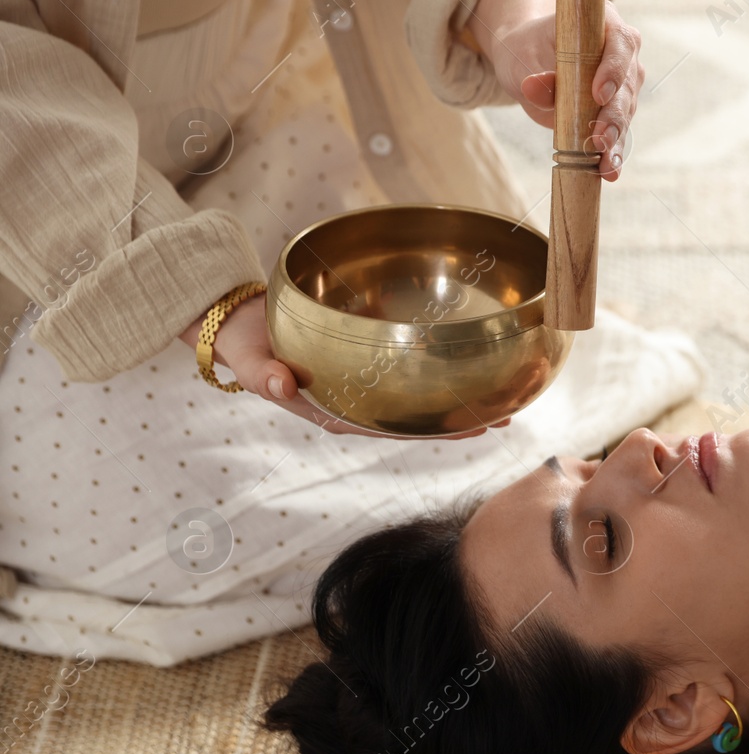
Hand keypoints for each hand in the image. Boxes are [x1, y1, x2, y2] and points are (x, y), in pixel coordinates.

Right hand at [178, 294, 507, 438]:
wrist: (239, 321)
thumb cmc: (246, 346)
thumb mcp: (251, 363)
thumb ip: (264, 376)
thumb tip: (284, 385)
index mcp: (335, 413)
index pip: (394, 429)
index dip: (434, 431)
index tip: (473, 428)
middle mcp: (356, 403)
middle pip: (415, 418)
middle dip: (457, 419)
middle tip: (504, 413)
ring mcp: (362, 384)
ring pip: (415, 395)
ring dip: (453, 396)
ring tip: (499, 391)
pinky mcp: (363, 361)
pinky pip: (404, 367)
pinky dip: (433, 367)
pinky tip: (465, 357)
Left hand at [468, 0, 643, 180]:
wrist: (528, 62)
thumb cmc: (525, 50)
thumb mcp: (522, 57)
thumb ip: (532, 72)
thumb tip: (534, 87)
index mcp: (605, 24)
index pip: (621, 43)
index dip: (614, 68)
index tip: (599, 93)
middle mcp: (623, 52)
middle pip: (628, 84)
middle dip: (614, 115)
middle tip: (599, 138)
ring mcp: (624, 83)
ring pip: (626, 112)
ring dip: (615, 139)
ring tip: (604, 163)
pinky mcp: (618, 109)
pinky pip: (619, 132)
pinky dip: (612, 153)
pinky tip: (608, 172)